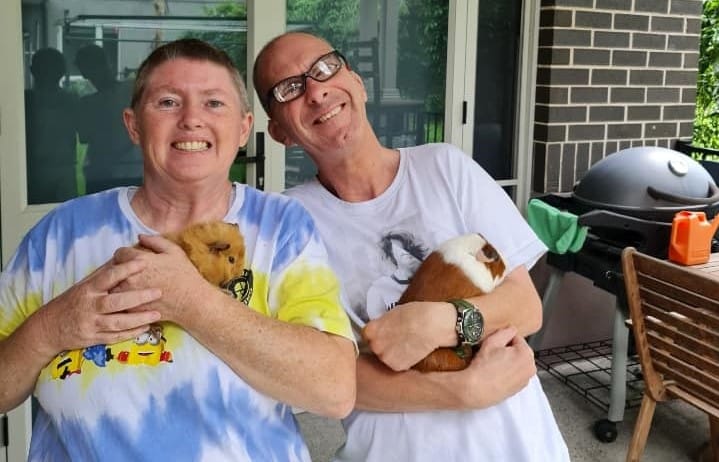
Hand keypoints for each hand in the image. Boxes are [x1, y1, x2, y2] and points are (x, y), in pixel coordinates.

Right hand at [38, 258, 161, 356]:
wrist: (49, 328)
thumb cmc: (73, 301)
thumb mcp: (84, 285)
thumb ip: (103, 274)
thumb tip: (124, 256)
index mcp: (88, 289)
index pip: (108, 277)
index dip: (126, 269)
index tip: (144, 263)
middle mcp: (90, 306)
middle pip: (116, 302)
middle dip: (138, 297)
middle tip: (159, 292)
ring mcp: (91, 324)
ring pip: (118, 322)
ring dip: (139, 319)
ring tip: (157, 314)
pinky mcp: (93, 338)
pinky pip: (115, 337)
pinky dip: (131, 333)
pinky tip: (146, 328)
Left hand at [112, 234, 211, 323]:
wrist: (192, 301)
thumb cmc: (184, 275)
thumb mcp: (174, 251)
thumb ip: (155, 241)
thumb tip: (139, 236)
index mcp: (139, 261)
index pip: (119, 253)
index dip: (126, 254)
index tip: (132, 258)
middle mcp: (129, 278)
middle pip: (112, 271)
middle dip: (119, 269)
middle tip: (130, 272)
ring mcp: (129, 296)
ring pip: (111, 288)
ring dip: (117, 285)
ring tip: (129, 286)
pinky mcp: (131, 310)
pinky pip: (119, 304)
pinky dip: (122, 301)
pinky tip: (132, 299)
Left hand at [362, 301, 455, 370]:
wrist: (431, 325)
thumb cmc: (415, 314)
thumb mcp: (392, 313)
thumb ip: (382, 324)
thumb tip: (380, 329)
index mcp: (370, 331)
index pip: (366, 336)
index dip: (376, 334)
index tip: (384, 334)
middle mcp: (374, 346)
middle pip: (374, 348)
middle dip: (383, 344)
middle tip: (397, 339)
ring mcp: (385, 358)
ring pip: (385, 357)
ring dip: (392, 353)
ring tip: (405, 345)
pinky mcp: (397, 367)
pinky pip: (396, 364)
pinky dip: (402, 360)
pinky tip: (411, 351)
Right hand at [459, 326, 535, 407]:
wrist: (476, 390)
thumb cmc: (483, 367)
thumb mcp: (492, 341)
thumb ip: (505, 331)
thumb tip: (511, 329)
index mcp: (526, 353)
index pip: (516, 338)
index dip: (503, 340)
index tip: (495, 345)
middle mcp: (530, 367)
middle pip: (519, 351)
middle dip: (508, 350)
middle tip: (493, 355)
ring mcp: (526, 379)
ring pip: (517, 362)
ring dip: (508, 361)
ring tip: (494, 365)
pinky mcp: (519, 388)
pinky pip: (515, 374)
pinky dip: (508, 372)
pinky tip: (496, 374)